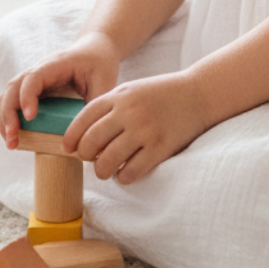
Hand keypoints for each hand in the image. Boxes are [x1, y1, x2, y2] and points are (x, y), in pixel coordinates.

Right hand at [0, 32, 120, 150]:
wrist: (95, 48)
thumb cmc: (100, 62)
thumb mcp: (104, 80)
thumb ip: (96, 104)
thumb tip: (87, 133)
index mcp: (57, 64)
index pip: (34, 77)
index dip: (28, 96)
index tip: (30, 117)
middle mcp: (40, 70)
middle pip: (14, 87)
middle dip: (9, 113)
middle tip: (13, 138)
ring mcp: (34, 79)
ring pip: (9, 95)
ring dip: (5, 119)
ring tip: (11, 143)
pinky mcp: (33, 90)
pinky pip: (13, 102)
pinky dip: (9, 118)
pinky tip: (14, 136)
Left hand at [63, 72, 210, 184]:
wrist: (199, 93)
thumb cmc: (162, 94)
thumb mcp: (132, 90)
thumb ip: (108, 108)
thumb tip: (82, 138)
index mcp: (120, 96)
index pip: (83, 120)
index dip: (71, 138)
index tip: (69, 149)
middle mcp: (129, 112)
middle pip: (90, 144)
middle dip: (86, 157)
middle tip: (94, 158)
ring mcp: (145, 130)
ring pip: (106, 163)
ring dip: (102, 171)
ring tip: (109, 169)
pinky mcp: (160, 148)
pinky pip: (130, 173)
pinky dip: (124, 177)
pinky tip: (128, 171)